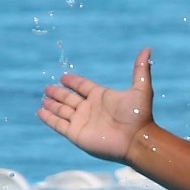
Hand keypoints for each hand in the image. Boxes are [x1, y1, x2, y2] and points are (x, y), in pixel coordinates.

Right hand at [38, 48, 155, 163]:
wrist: (136, 140)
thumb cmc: (139, 116)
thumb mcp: (141, 89)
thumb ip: (141, 69)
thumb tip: (148, 49)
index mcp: (102, 97)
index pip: (83, 86)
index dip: (73, 82)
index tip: (63, 77)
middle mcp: (90, 109)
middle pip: (70, 98)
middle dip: (59, 93)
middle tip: (47, 88)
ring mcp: (82, 122)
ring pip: (62, 111)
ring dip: (53, 105)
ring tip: (43, 98)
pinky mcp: (76, 134)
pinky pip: (58, 124)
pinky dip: (49, 118)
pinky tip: (41, 111)